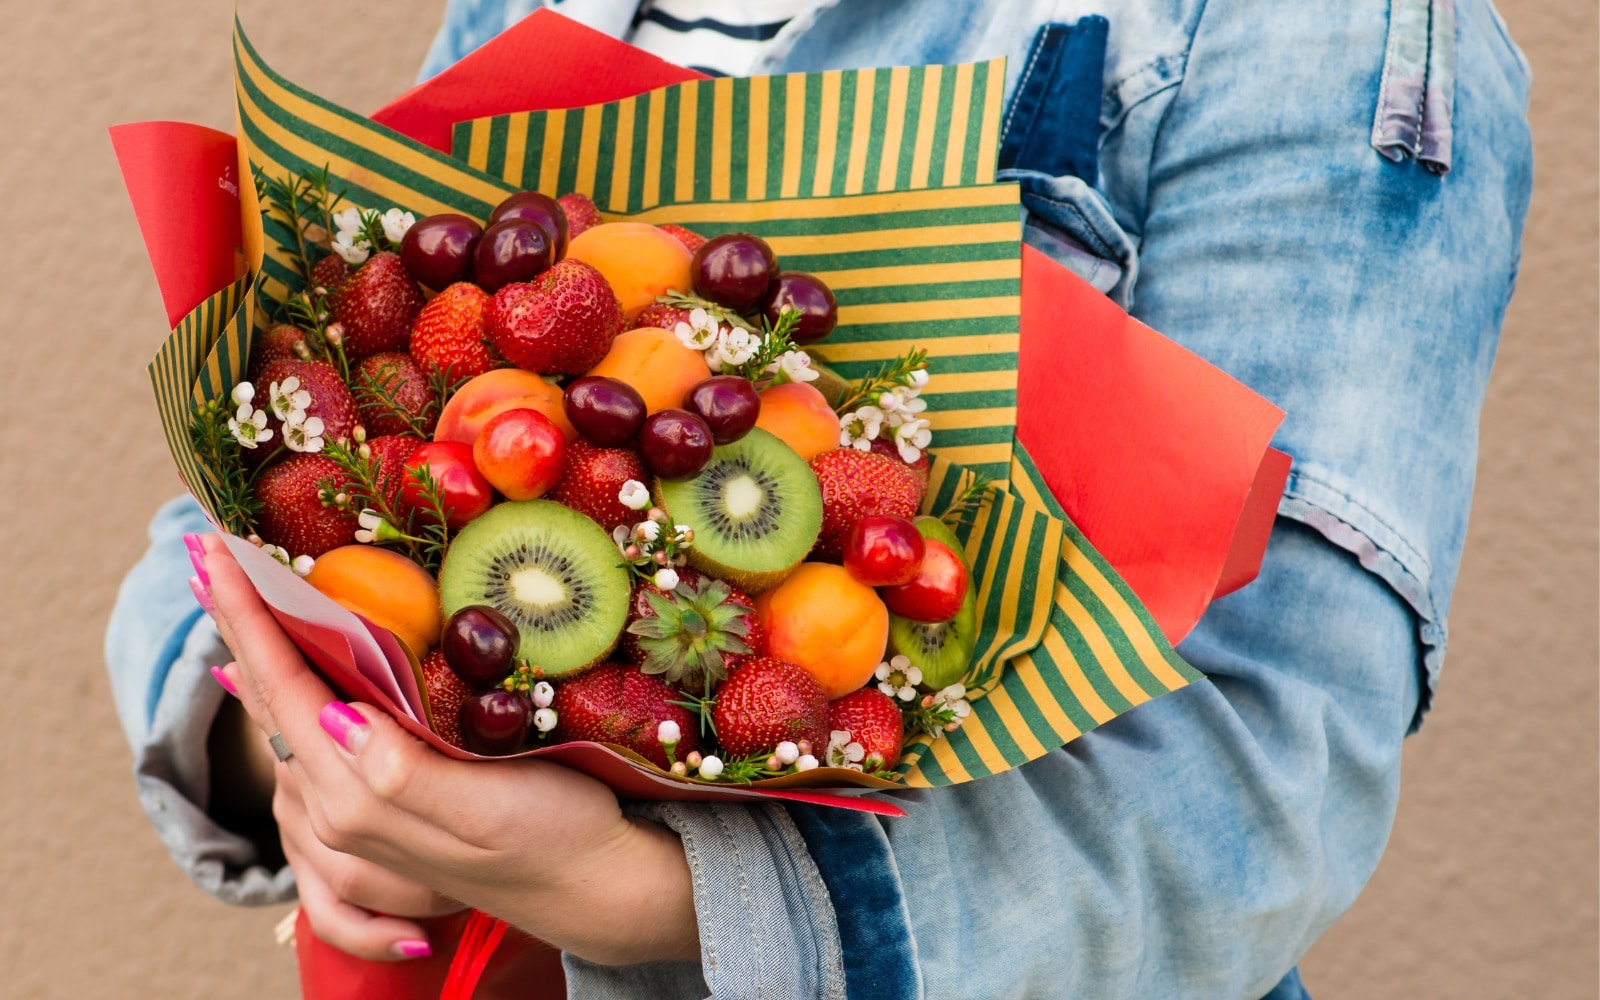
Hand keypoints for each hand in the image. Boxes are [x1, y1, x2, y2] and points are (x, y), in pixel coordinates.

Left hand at [201, 535, 698, 965]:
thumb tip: (334, 713)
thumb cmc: (552, 837)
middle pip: (269, 704)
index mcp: (358, 801)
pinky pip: (311, 754)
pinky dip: (288, 705)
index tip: (221, 553)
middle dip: (237, 627)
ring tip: (242, 604)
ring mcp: (357, 822)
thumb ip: (398, 773)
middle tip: (209, 557)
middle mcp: (341, 814)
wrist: (594, 887)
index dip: (250, 617)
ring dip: (258, 662)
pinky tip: (290, 686)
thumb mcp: (483, 807)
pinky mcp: (383, 820)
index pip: (285, 689)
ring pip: (284, 728)